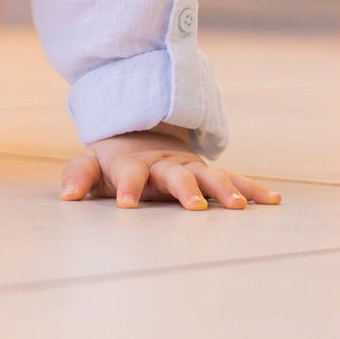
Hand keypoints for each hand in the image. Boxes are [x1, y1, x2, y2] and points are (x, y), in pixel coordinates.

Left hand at [60, 124, 281, 211]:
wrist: (142, 131)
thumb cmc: (114, 158)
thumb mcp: (92, 163)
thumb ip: (78, 176)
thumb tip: (66, 196)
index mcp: (135, 163)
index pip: (129, 174)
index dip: (126, 187)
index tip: (125, 203)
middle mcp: (166, 164)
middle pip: (176, 176)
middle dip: (186, 190)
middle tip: (194, 206)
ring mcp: (190, 167)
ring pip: (210, 177)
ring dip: (225, 191)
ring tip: (240, 207)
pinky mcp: (207, 173)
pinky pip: (233, 180)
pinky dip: (252, 189)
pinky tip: (273, 201)